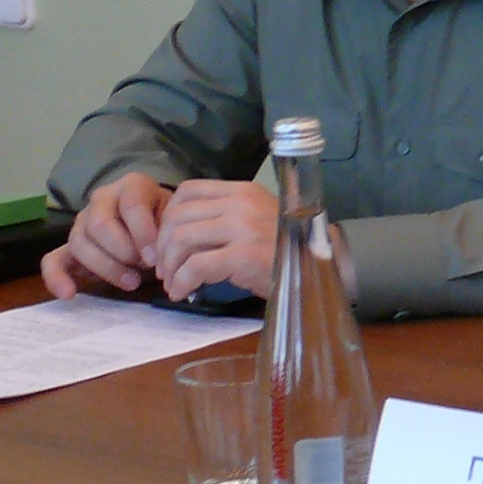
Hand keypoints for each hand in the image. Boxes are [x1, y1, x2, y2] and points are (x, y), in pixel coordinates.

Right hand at [42, 172, 170, 297]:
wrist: (158, 227)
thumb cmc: (168, 223)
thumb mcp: (176, 219)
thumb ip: (169, 231)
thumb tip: (161, 256)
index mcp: (132, 187)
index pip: (131, 205)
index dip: (143, 234)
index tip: (156, 259)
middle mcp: (102, 200)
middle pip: (99, 225)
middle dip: (123, 252)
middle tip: (145, 268)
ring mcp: (82, 223)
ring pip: (80, 243)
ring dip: (106, 267)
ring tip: (132, 283)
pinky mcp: (69, 248)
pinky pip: (52, 260)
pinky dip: (56, 278)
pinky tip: (68, 294)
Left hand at [149, 178, 281, 301]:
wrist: (321, 270)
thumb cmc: (288, 250)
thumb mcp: (258, 219)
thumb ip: (227, 217)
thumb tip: (182, 232)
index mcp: (243, 191)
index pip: (188, 191)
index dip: (168, 216)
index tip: (167, 240)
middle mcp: (241, 204)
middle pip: (178, 216)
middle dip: (162, 246)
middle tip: (164, 268)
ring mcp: (243, 228)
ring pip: (181, 239)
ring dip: (169, 265)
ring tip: (172, 282)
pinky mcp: (243, 256)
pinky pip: (195, 266)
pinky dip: (181, 281)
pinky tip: (182, 292)